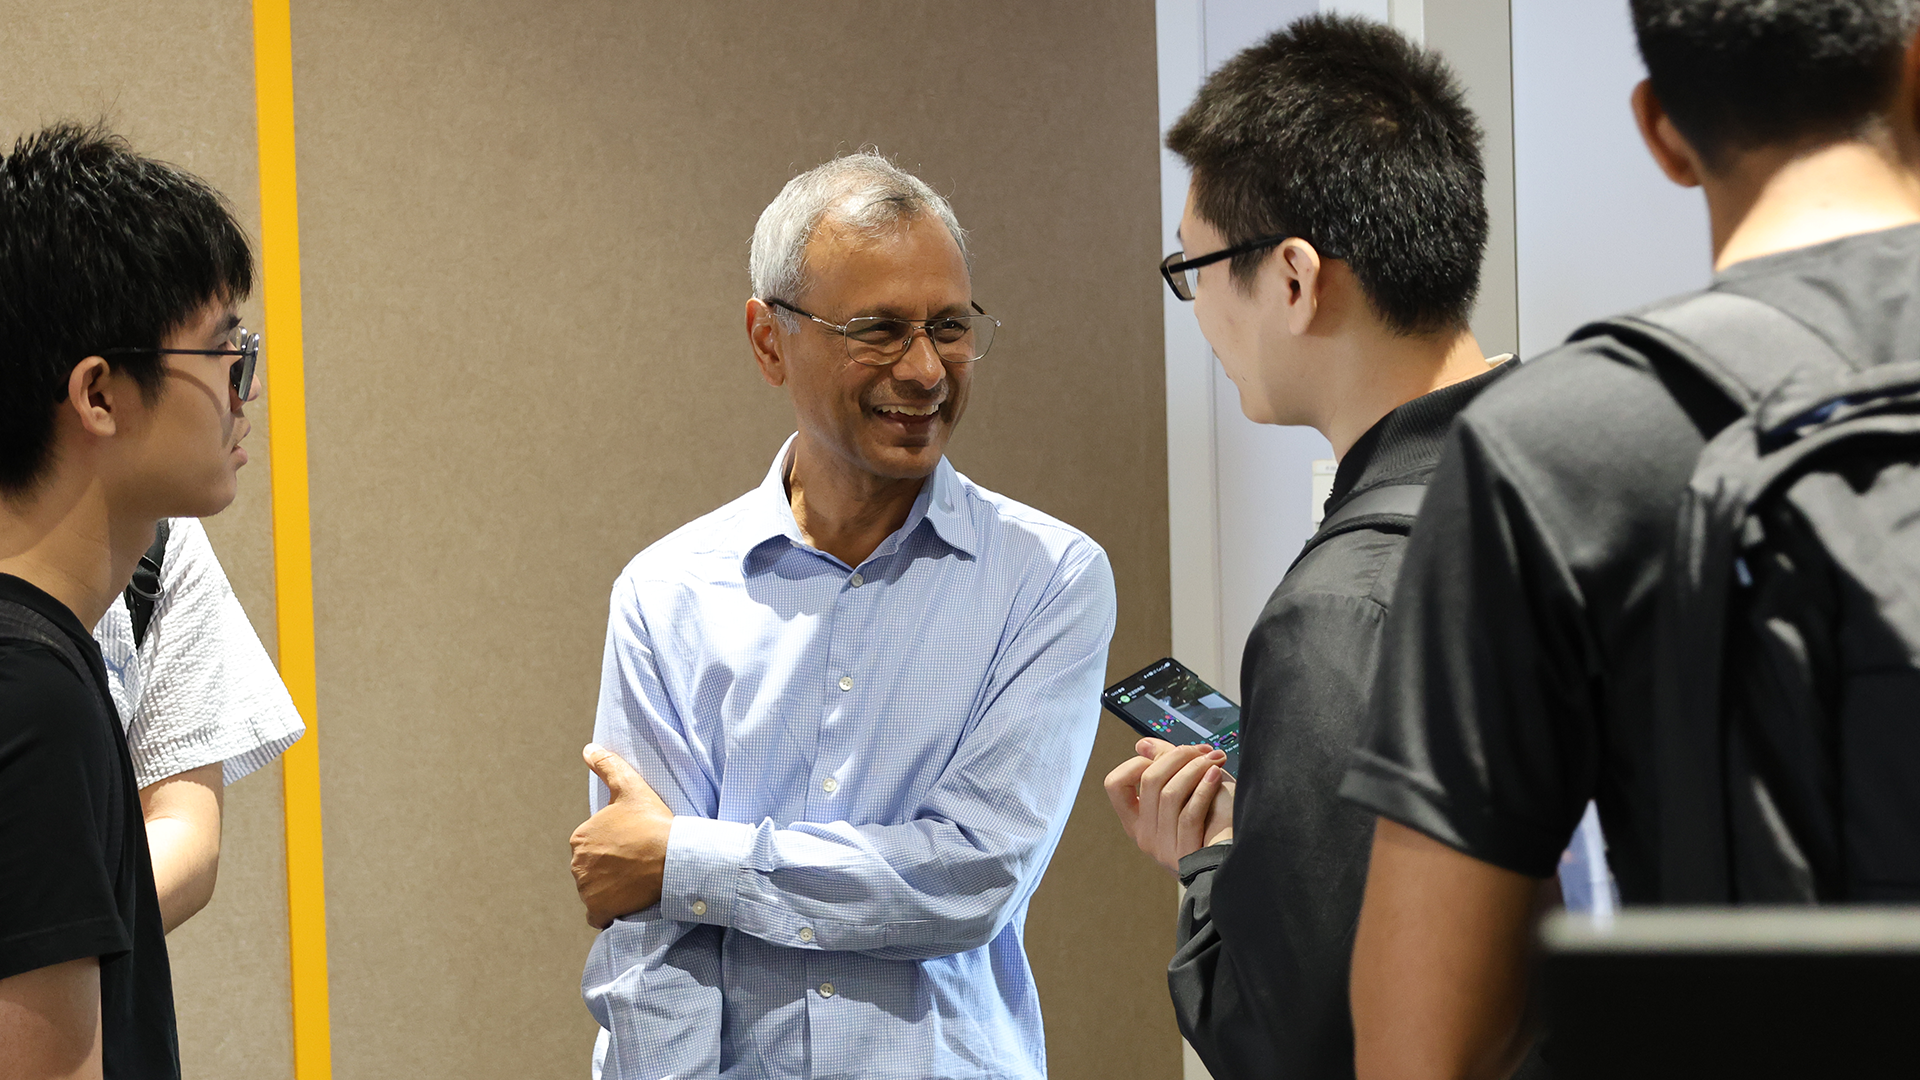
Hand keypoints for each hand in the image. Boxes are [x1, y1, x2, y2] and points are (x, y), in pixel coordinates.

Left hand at [569, 743, 674, 928]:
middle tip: (638, 864)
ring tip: (637, 882)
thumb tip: (588, 748)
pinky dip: (608, 912)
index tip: (634, 846)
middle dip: (610, 869)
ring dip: (611, 890)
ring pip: (596, 892)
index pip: (593, 847)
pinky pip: (597, 916)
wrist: (672, 858)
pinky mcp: (598, 910)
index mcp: (580, 838)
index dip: (614, 847)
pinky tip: (627, 903)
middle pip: (593, 870)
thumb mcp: (631, 787)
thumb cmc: (653, 822)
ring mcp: (586, 890)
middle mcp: (577, 865)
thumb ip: (607, 766)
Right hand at [1103, 737, 1234, 875]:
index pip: (1116, 784)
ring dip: (1196, 768)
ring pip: (1170, 795)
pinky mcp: (1186, 854)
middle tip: (1201, 751)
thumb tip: (1143, 744)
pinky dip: (1204, 788)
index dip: (1138, 762)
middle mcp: (1145, 835)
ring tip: (1215, 761)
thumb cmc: (1216, 819)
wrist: (1239, 852)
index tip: (1165, 754)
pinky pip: (1190, 814)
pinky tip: (1216, 775)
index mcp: (1137, 821)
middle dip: (1178, 756)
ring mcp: (1164, 848)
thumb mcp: (1185, 786)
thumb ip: (1163, 764)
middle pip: (1150, 781)